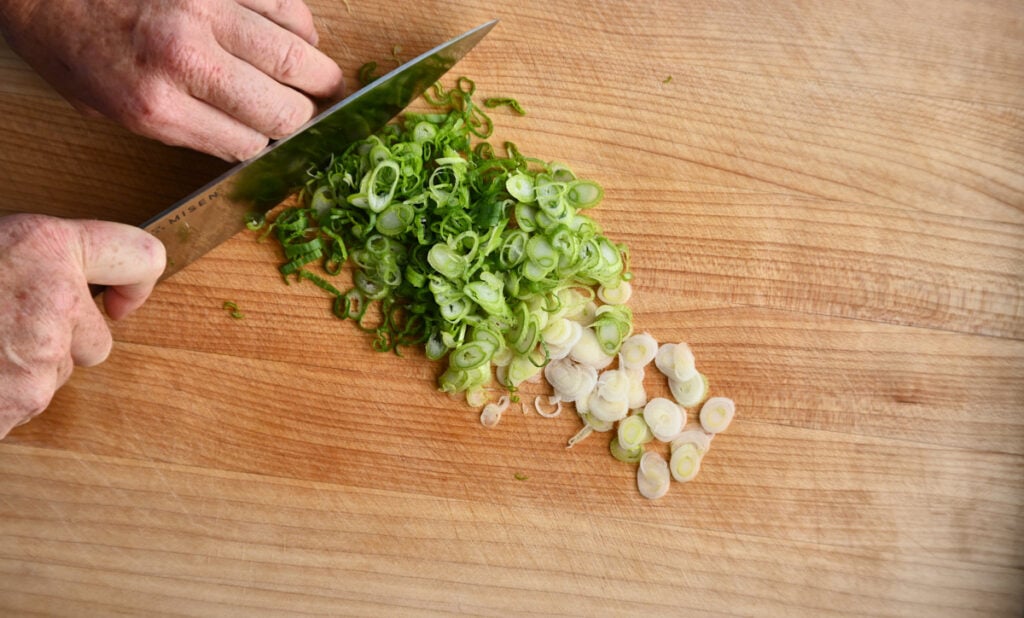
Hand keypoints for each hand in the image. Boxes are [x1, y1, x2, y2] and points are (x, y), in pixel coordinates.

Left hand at [0, 0, 343, 160]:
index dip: (265, 145)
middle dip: (303, 119)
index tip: (272, 140)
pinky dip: (303, 30)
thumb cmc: (71, 43)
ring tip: (325, 84)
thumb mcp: (111, 108)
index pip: (247, 143)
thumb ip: (181, 128)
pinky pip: (287, 7)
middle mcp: (188, 59)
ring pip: (296, 58)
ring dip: (319, 78)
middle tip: (314, 116)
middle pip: (282, 107)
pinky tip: (299, 40)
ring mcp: (208, 10)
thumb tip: (244, 137)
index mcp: (157, 105)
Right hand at [0, 214, 165, 437]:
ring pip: (56, 376)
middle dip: (59, 343)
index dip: (137, 282)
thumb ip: (31, 261)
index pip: (140, 255)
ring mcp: (41, 357)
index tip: (122, 300)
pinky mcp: (21, 402)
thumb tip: (49, 273)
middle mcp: (56, 300)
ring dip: (24, 372)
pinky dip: (0, 400)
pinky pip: (23, 406)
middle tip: (1, 330)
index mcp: (46, 248)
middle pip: (95, 340)